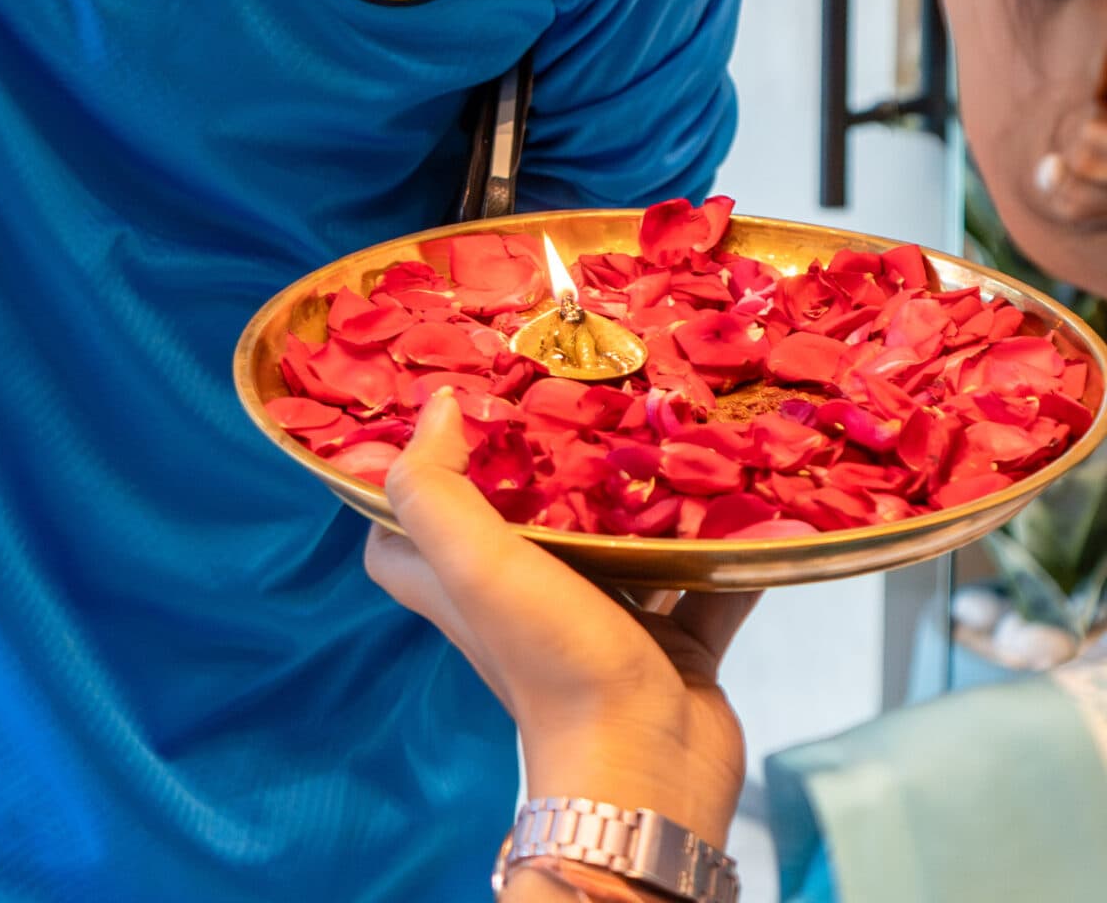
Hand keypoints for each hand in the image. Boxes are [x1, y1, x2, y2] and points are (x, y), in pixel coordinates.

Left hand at [365, 393, 754, 852]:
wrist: (651, 768)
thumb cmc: (553, 662)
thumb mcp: (473, 566)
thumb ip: (434, 489)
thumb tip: (437, 407)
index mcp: (468, 585)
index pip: (405, 536)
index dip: (407, 483)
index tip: (441, 418)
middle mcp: (527, 603)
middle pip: (523, 523)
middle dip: (547, 464)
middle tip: (579, 393)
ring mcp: (602, 624)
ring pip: (619, 545)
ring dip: (645, 498)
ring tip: (669, 428)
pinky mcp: (671, 646)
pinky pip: (702, 583)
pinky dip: (728, 550)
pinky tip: (757, 504)